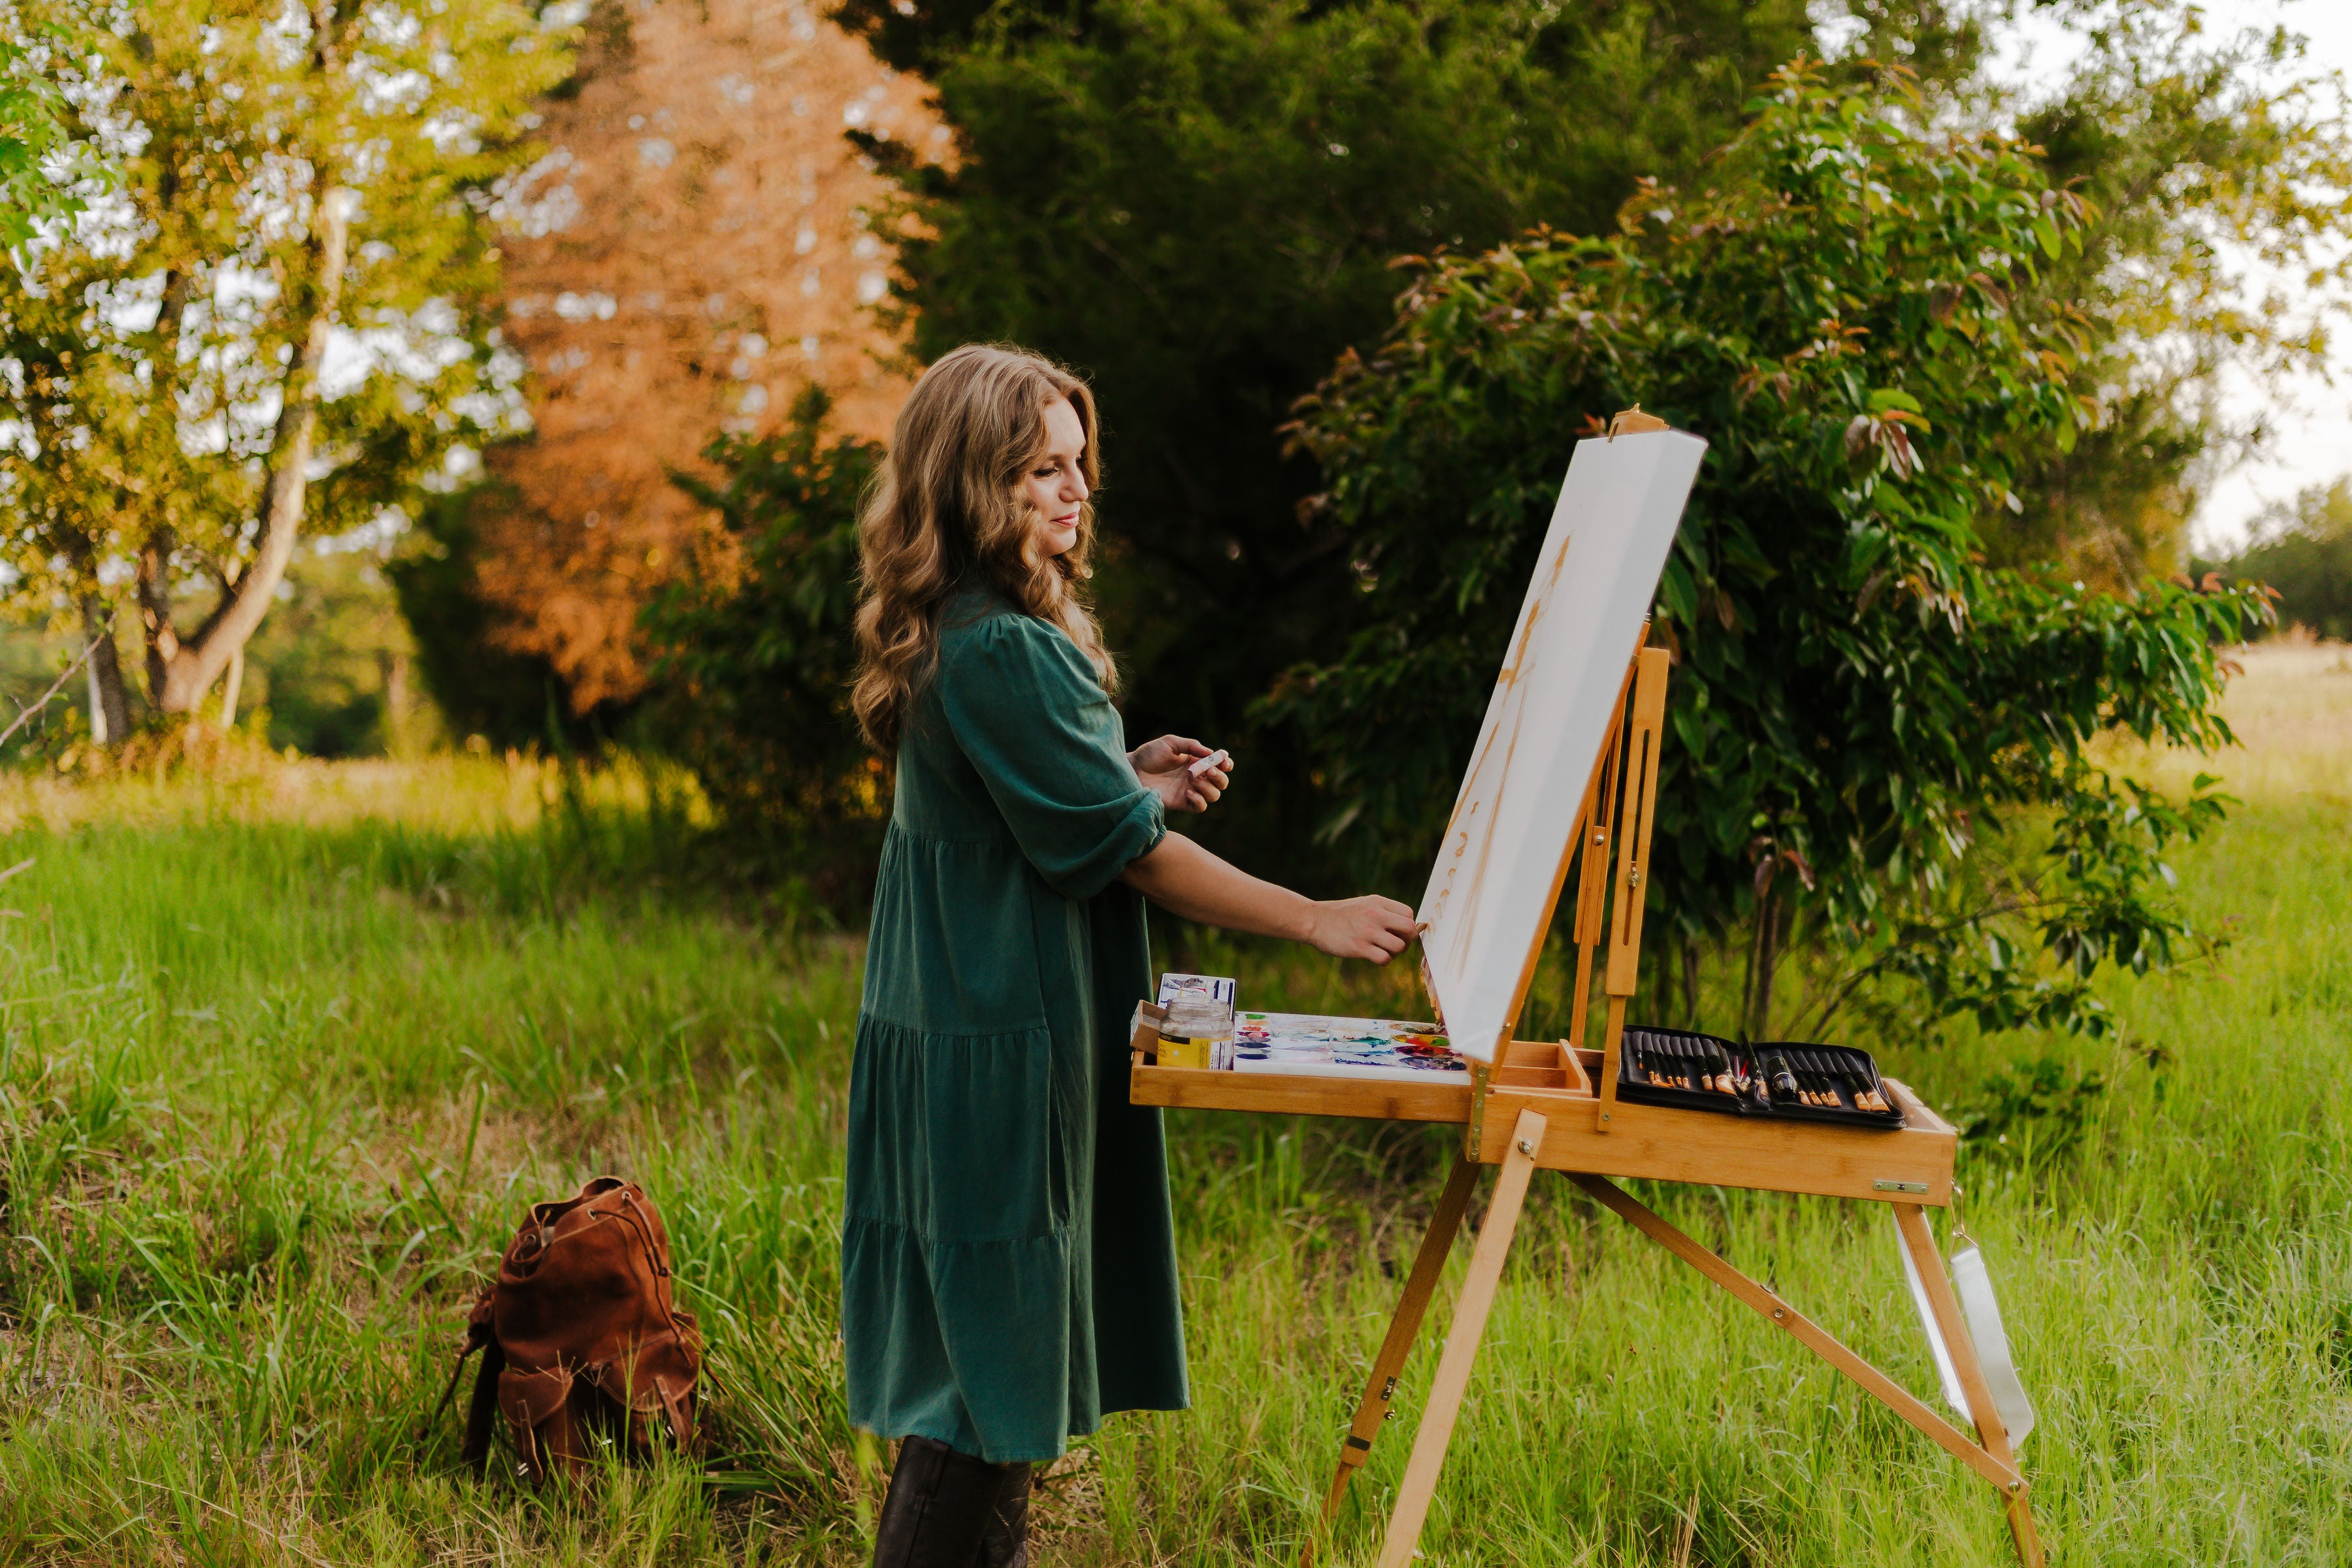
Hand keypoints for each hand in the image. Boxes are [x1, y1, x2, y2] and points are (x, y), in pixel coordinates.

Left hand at [1129, 734, 1232, 813]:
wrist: (1132, 769)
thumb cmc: (1150, 754)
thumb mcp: (1171, 743)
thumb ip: (1192, 746)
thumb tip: (1212, 754)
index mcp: (1197, 761)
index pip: (1221, 766)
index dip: (1227, 764)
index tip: (1224, 762)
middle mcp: (1197, 777)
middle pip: (1222, 783)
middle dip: (1219, 776)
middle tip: (1206, 770)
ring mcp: (1190, 791)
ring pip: (1214, 795)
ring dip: (1208, 787)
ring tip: (1190, 778)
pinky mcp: (1182, 803)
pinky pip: (1201, 807)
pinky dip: (1199, 800)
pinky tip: (1188, 791)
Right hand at [1304, 895, 1418, 963]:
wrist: (1315, 920)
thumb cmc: (1342, 915)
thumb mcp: (1365, 904)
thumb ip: (1385, 912)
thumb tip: (1408, 927)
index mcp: (1378, 903)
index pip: (1409, 914)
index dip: (1407, 926)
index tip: (1398, 932)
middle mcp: (1376, 915)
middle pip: (1409, 929)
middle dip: (1407, 940)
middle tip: (1396, 944)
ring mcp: (1368, 931)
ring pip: (1399, 947)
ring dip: (1395, 953)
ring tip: (1384, 951)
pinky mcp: (1359, 948)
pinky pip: (1385, 959)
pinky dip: (1384, 961)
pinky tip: (1374, 957)